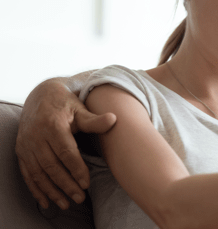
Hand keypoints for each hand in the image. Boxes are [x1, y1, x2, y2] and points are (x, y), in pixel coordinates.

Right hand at [15, 79, 115, 209]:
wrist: (40, 96)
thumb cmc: (65, 104)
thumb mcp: (80, 109)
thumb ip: (94, 120)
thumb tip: (114, 119)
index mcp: (52, 125)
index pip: (65, 152)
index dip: (76, 169)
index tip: (86, 183)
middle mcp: (36, 137)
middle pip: (51, 166)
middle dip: (66, 184)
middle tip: (80, 198)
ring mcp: (26, 145)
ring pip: (38, 173)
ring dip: (52, 191)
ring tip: (67, 204)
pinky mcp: (21, 151)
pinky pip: (27, 174)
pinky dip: (36, 189)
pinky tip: (47, 202)